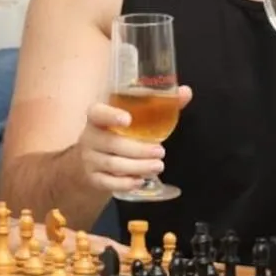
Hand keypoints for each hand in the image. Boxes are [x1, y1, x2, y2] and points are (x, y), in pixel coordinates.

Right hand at [73, 90, 192, 195]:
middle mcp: (90, 138)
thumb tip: (185, 92)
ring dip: (138, 167)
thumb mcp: (131, 119)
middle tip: (161, 151)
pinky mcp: (93, 178)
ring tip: (158, 166)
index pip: (97, 113)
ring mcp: (89, 160)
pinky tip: (140, 181)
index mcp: (97, 118)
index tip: (128, 119)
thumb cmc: (116, 134)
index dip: (111, 115)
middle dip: (138, 150)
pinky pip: (107, 182)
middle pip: (112, 144)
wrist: (89, 162)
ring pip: (113, 164)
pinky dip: (125, 183)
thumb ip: (159, 105)